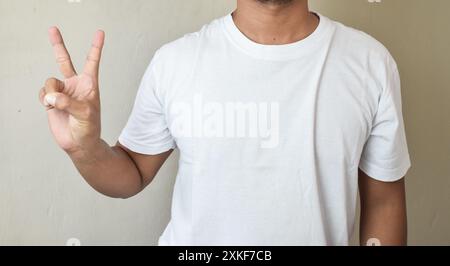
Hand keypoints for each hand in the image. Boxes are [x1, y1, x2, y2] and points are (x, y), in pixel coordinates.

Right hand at [39, 27, 104, 153]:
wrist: (78, 144)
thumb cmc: (89, 128)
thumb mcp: (85, 114)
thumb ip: (68, 102)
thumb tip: (51, 96)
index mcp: (89, 84)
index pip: (92, 61)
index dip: (96, 47)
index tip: (100, 32)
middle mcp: (75, 85)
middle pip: (64, 60)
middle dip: (58, 45)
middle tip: (53, 29)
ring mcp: (62, 91)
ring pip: (50, 81)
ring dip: (51, 92)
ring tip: (56, 104)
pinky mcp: (51, 100)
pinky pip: (43, 92)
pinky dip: (44, 99)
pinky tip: (50, 107)